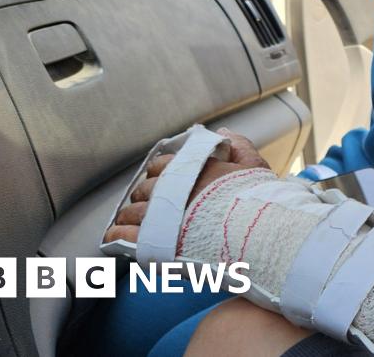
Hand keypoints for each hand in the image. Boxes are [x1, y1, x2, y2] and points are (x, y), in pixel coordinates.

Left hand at [103, 130, 269, 243]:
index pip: (163, 165)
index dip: (161, 174)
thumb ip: (239, 146)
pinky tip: (117, 237)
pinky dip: (118, 235)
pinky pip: (124, 236)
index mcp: (193, 170)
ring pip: (132, 212)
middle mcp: (174, 188)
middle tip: (150, 205)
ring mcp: (161, 215)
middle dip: (146, 196)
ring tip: (131, 223)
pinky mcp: (153, 240)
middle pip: (146, 188)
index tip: (164, 182)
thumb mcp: (254, 167)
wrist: (254, 234)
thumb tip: (222, 133)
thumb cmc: (256, 203)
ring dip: (131, 216)